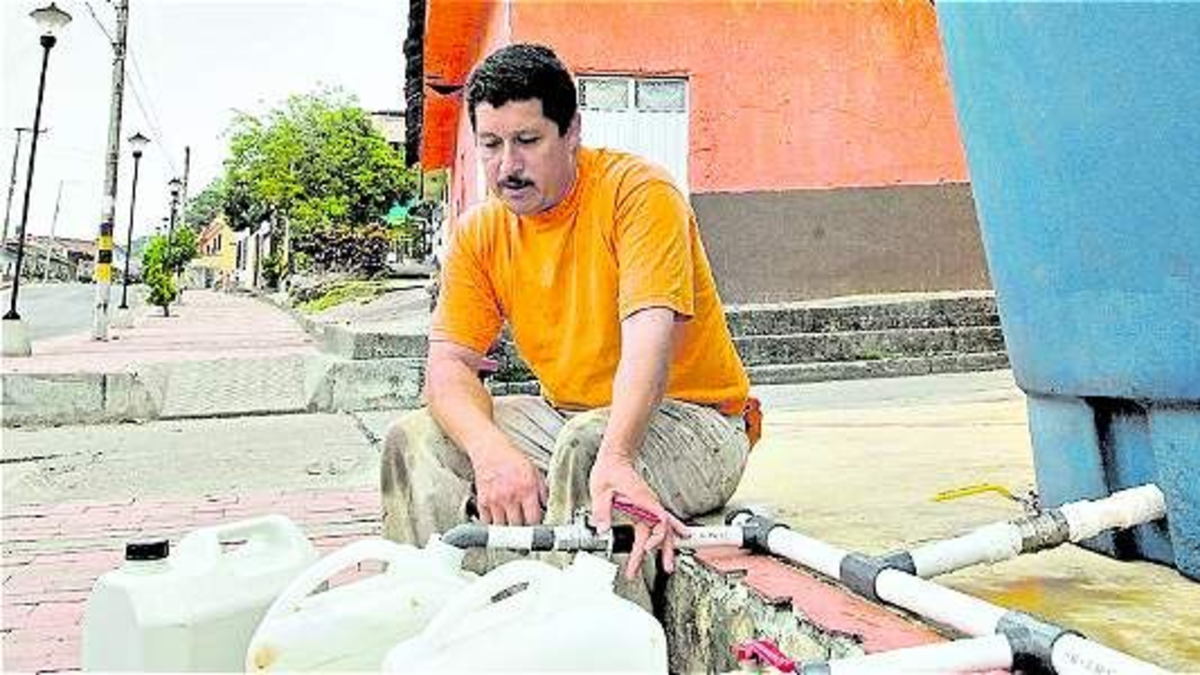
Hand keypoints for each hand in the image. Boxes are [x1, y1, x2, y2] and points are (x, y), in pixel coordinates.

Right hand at [470, 443, 547, 525]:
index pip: (533, 520)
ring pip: (501, 528)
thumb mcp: (535, 472)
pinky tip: (499, 520)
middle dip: (522, 530)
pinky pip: (487, 522)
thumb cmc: (512, 459)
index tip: (536, 529)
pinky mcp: (482, 501)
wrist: (490, 450)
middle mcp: (510, 496)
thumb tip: (548, 508)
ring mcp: (495, 500)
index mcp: (526, 489)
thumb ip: (543, 492)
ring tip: (511, 526)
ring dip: (507, 529)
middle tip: (524, 528)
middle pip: (517, 526)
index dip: (536, 527)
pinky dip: (492, 524)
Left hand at [589, 453, 689, 578]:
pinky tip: (672, 543)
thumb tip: (603, 530)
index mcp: (642, 500)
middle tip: (666, 568)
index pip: (659, 521)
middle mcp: (650, 504)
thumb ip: (602, 511)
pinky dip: (665, 536)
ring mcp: (649, 507)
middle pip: (663, 530)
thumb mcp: (601, 491)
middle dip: (665, 551)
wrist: (615, 459)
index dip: (656, 537)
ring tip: (667, 565)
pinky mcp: (645, 509)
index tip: (647, 548)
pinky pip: (658, 525)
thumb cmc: (610, 471)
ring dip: (666, 548)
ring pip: (662, 530)